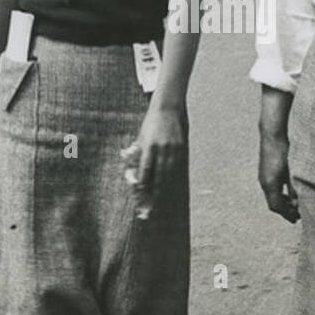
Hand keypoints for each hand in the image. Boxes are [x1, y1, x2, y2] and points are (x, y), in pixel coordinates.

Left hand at [122, 102, 185, 217]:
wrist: (167, 109)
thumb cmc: (149, 125)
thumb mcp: (141, 138)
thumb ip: (137, 155)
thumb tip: (133, 174)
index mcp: (149, 146)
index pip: (146, 170)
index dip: (143, 184)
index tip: (141, 195)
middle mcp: (161, 149)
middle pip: (159, 175)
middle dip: (155, 192)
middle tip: (151, 206)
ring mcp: (173, 149)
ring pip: (168, 173)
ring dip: (164, 188)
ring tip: (160, 200)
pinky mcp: (180, 148)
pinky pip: (175, 167)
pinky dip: (171, 177)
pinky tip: (168, 186)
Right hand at [258, 131, 298, 223]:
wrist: (272, 134)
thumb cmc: (284, 151)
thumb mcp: (293, 171)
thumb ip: (295, 188)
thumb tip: (298, 203)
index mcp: (270, 184)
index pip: (277, 206)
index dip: (287, 214)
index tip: (296, 219)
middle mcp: (264, 182)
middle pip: (273, 203)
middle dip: (284, 211)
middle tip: (297, 215)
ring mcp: (263, 177)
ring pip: (271, 196)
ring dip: (282, 202)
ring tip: (294, 205)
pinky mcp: (265, 171)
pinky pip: (271, 188)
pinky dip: (279, 194)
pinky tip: (289, 192)